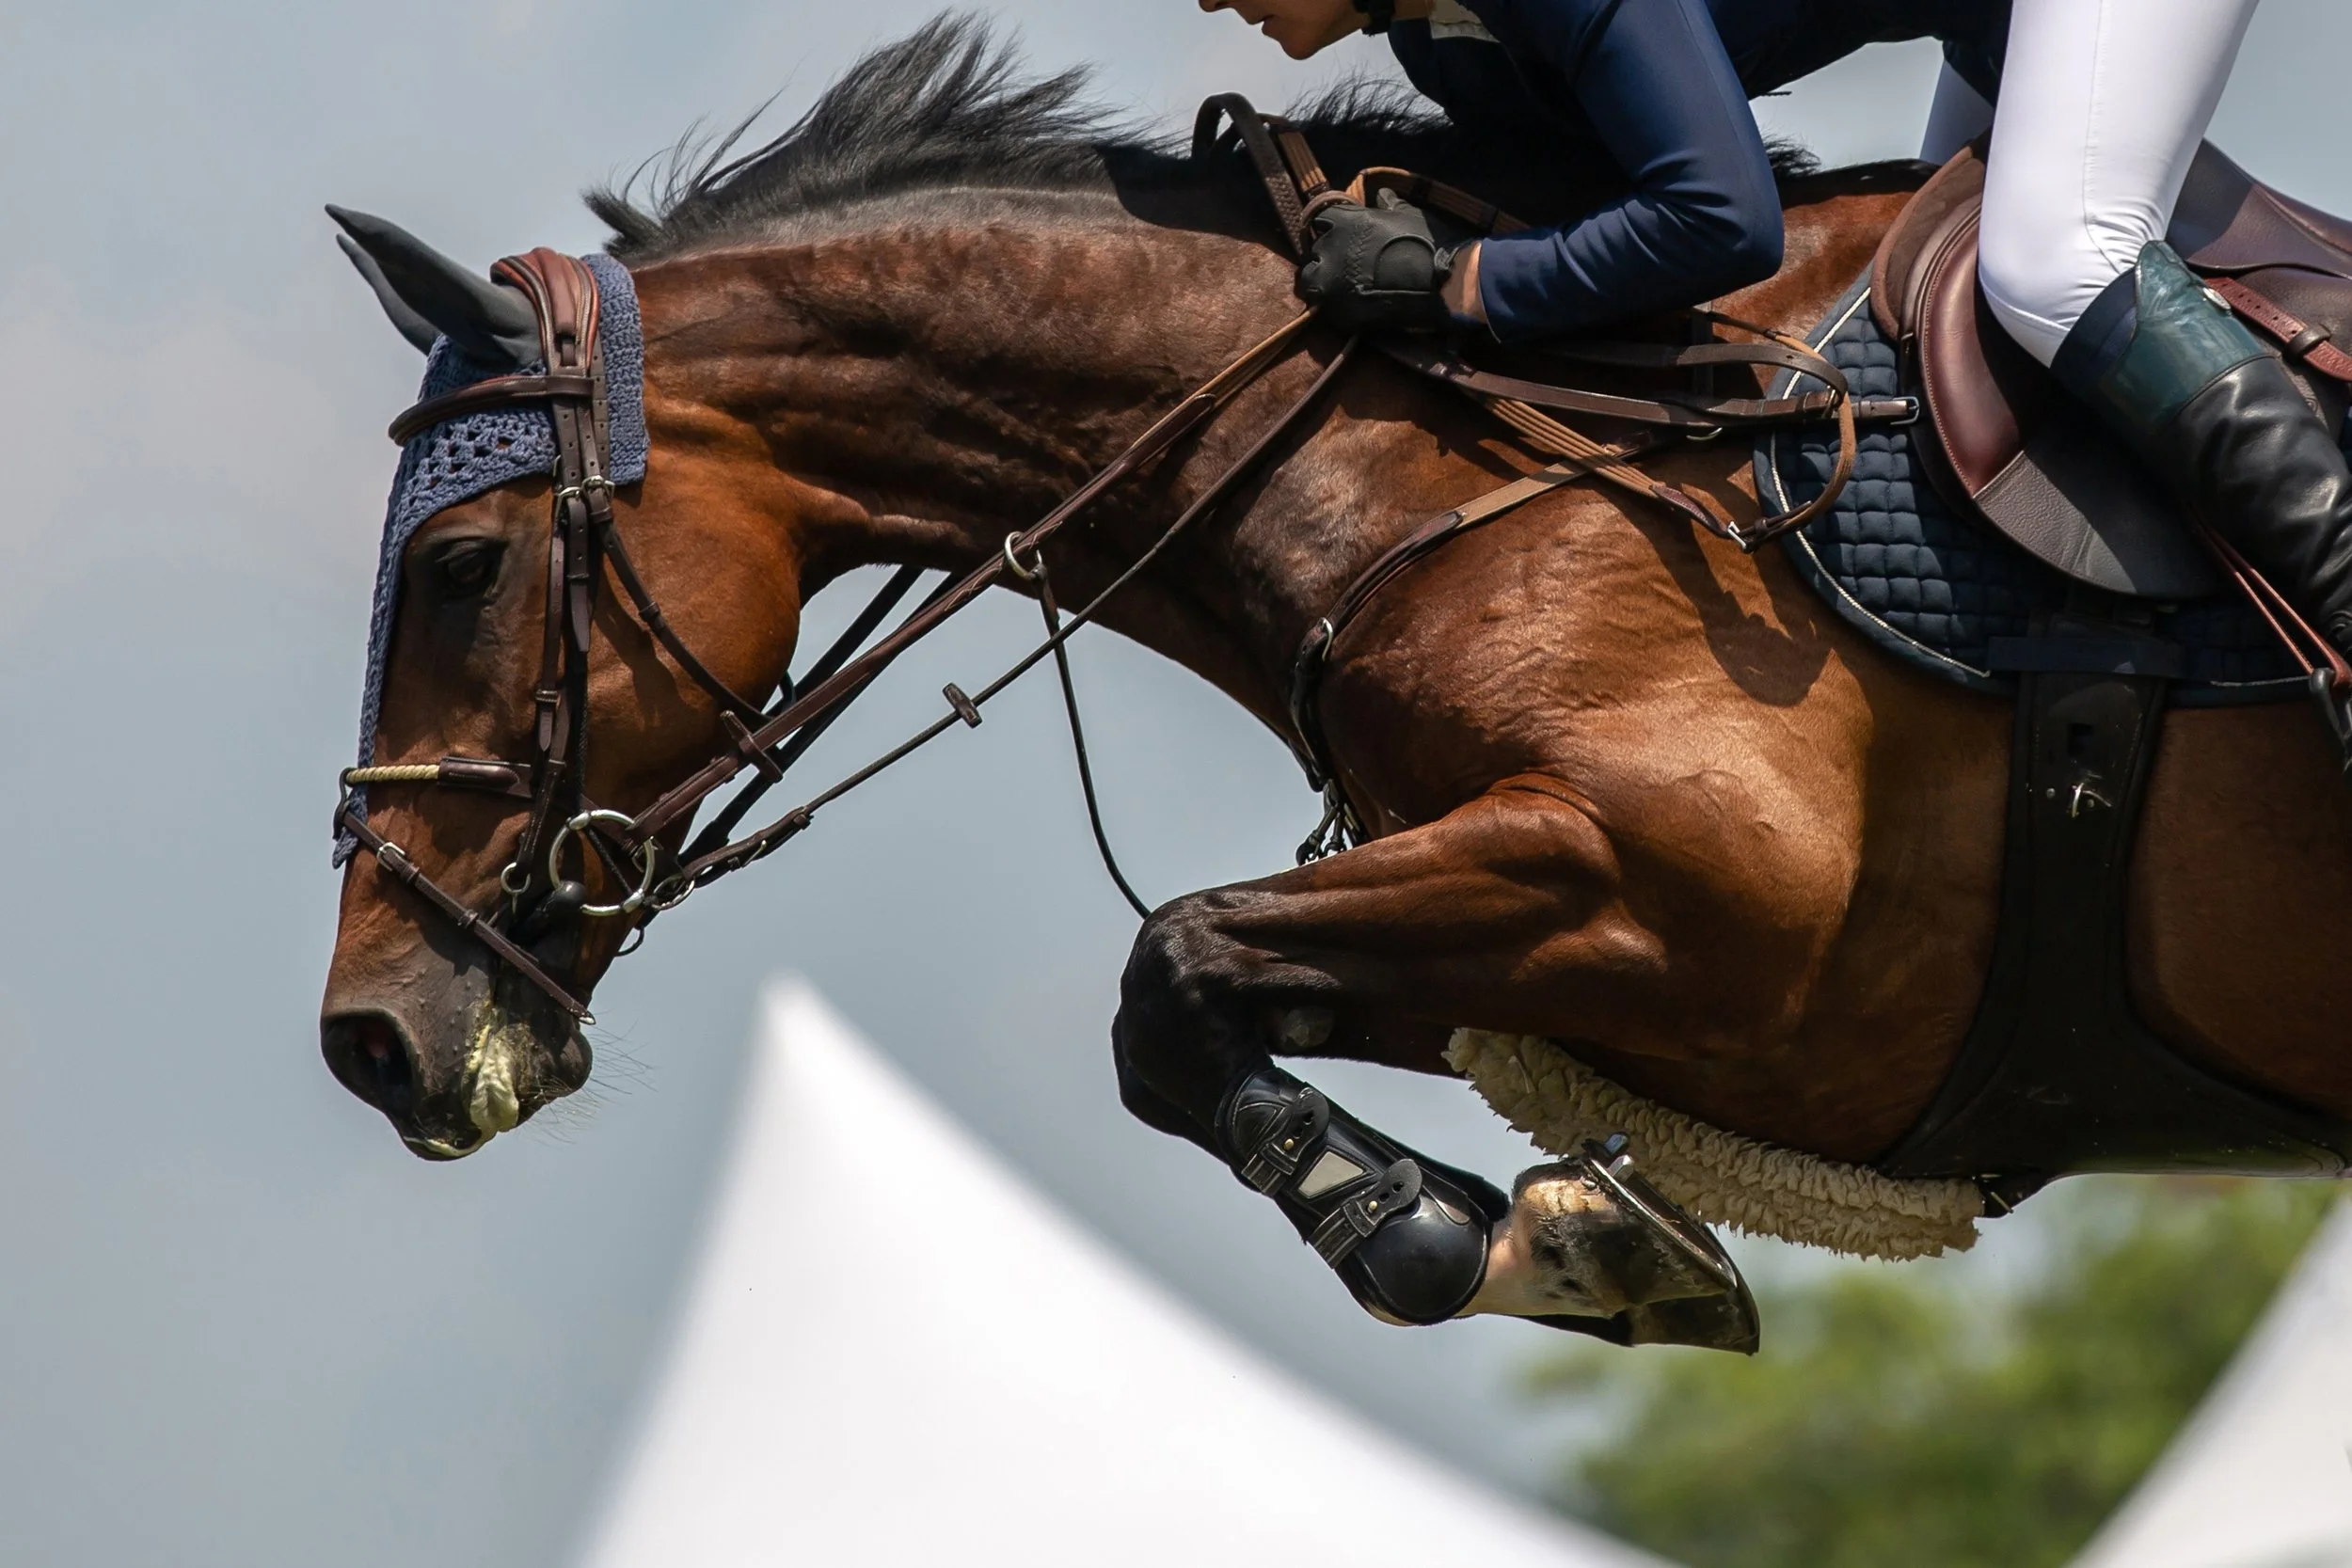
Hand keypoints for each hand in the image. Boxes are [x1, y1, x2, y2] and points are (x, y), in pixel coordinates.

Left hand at [1296, 189, 1456, 331]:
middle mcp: (1330, 248)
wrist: (1442, 284)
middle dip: (1328, 257)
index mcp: (1345, 220)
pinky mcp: (1337, 312)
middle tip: (1348, 266)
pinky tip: (1354, 306)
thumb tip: (1381, 194)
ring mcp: (1331, 282)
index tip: (1345, 237)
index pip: (1323, 220)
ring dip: (1324, 282)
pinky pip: (1326, 308)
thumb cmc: (1427, 242)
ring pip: (1312, 280)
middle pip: (1316, 251)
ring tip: (1345, 288)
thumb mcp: (1407, 214)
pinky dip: (1336, 307)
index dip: (1334, 229)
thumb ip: (1388, 205)